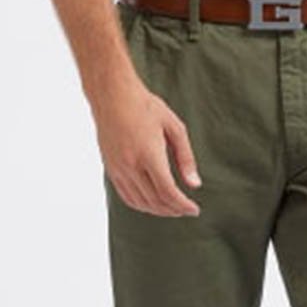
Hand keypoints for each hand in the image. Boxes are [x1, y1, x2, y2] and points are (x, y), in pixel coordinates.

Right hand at [96, 76, 201, 216]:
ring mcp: (119, 169)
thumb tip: (194, 185)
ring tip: (173, 209)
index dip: (183, 205)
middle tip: (187, 210)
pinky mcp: (111, 170)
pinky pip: (127, 197)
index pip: (168, 192)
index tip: (194, 209)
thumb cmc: (146, 106)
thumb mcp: (174, 127)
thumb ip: (186, 158)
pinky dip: (142, 206)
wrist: (112, 95)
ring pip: (141, 203)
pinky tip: (153, 204)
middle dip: (174, 210)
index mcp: (149, 154)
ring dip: (159, 211)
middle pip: (156, 201)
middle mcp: (131, 165)